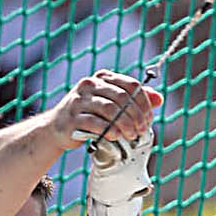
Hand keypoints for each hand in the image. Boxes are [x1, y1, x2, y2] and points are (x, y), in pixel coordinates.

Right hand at [47, 70, 161, 152]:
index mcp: (103, 78)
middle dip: (136, 116)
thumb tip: (159, 98)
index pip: (131, 85)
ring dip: (125, 124)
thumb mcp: (111, 103)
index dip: (144, 102)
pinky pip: (95, 123)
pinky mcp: (72, 118)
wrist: (57, 128)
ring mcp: (79, 100)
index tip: (149, 118)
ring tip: (131, 136)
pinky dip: (108, 130)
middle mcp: (90, 85)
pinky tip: (115, 137)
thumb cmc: (89, 115)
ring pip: (110, 110)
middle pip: (122, 98)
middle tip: (141, 130)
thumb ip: (134, 100)